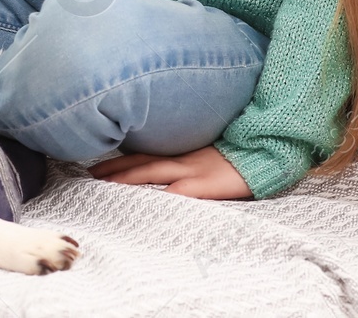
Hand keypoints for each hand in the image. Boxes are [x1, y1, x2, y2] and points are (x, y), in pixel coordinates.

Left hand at [88, 145, 252, 199]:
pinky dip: (161, 198)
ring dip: (126, 179)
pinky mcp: (206, 185)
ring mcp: (194, 171)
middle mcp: (183, 159)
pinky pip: (179, 193)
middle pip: (141, 161)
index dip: (121, 159)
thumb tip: (164, 166)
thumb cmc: (239, 158)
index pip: (145, 154)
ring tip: (104, 185)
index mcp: (183, 153)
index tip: (97, 166)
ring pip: (152, 173)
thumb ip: (187, 157)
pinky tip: (145, 206)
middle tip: (90, 175)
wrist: (267, 152)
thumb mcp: (208, 154)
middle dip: (114, 169)